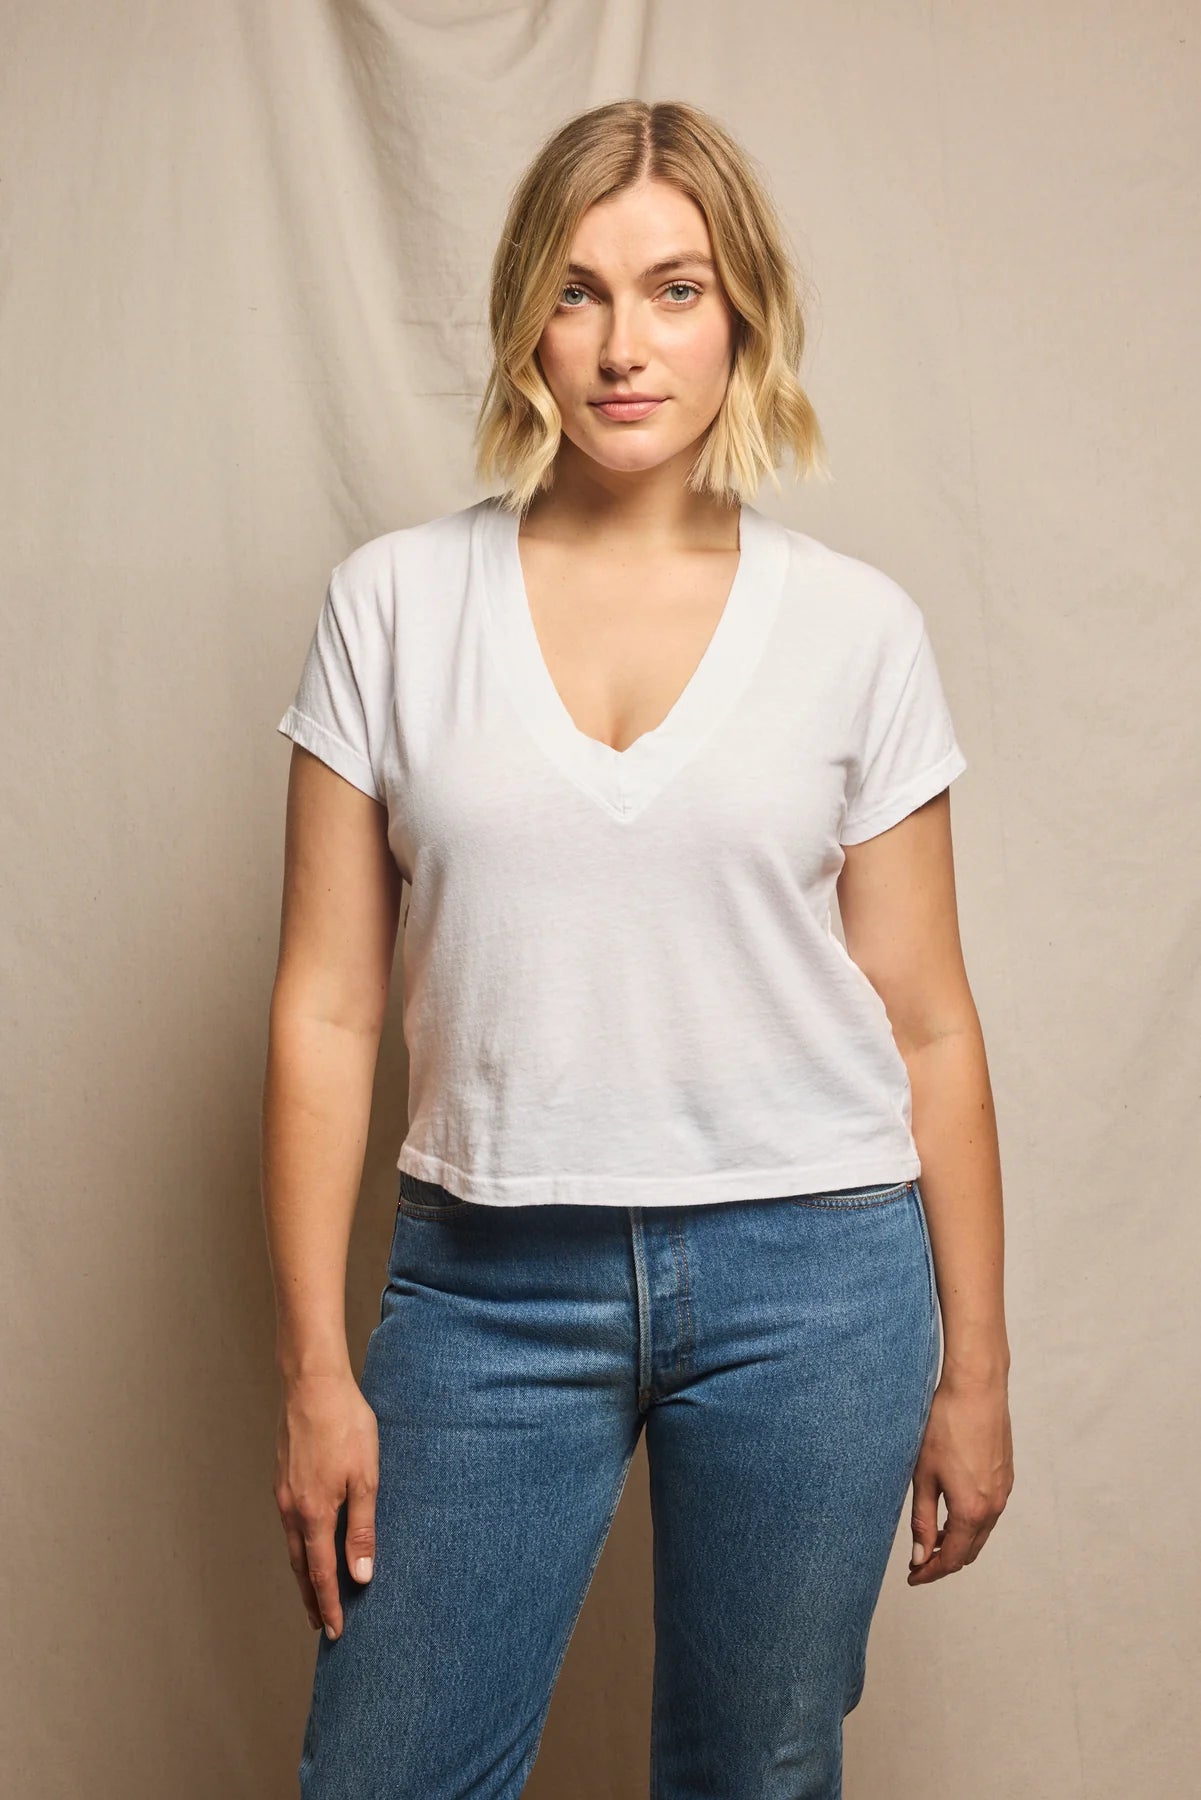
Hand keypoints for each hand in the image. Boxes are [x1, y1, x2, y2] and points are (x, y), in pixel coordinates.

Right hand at [273, 1369, 379, 1637]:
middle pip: (300, 1566)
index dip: (329, 1604)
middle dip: (311, 1597)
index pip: (321, 1574)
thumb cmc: (345, 1425)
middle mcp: (292, 1509)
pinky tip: (307, 1542)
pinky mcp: (283, 1476)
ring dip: (303, 1573)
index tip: (334, 1632)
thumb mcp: (365, 1478)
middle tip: (320, 1623)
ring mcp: (283, 1493)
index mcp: (314, 1514)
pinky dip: (299, 1544)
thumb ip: (362, 1528)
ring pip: (292, 1545)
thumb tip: (361, 1575)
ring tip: (314, 1590)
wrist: (312, 1383)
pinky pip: (289, 1523)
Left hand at [907, 1370, 1013, 1584]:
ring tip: (931, 1537)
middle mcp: (994, 1507)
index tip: (913, 1576)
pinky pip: (989, 1512)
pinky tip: (952, 1510)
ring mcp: (1003, 1492)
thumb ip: (923, 1519)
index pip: (952, 1558)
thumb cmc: (944, 1426)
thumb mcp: (924, 1475)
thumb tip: (920, 1555)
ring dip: (959, 1541)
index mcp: (972, 1511)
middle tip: (919, 1561)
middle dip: (944, 1560)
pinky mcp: (1006, 1476)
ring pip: (981, 1533)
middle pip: (970, 1551)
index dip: (931, 1572)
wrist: (976, 1390)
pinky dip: (971, 1522)